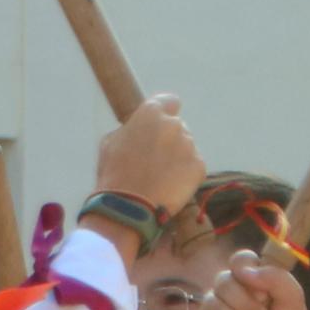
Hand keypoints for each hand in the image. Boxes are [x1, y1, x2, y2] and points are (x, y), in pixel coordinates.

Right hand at [89, 91, 205, 228]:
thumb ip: (131, 130)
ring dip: (177, 158)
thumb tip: (138, 130)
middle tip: (155, 160)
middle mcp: (174, 125)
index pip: (169, 101)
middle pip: (178, 127)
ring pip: (186, 147)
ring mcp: (189, 145)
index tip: (160, 125)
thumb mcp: (110, 143)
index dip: (165, 112)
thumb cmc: (114, 175)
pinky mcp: (199, 167)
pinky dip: (185, 175)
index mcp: (151, 113)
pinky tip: (170, 187)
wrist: (128, 208)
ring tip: (161, 178)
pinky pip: (194, 167)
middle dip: (169, 140)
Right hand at [197, 252, 306, 309]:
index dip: (247, 272)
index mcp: (252, 278)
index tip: (262, 292)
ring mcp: (215, 309)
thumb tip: (246, 272)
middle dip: (246, 305)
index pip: (240, 259)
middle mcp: (230, 289)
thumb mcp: (294, 302)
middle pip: (224, 282)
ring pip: (213, 304)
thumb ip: (278, 278)